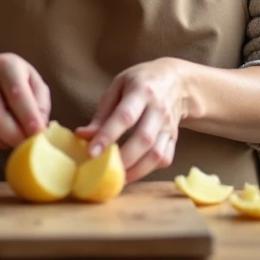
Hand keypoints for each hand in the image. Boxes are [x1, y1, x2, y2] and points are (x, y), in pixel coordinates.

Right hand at [0, 53, 50, 150]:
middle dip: (15, 137)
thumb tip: (40, 130)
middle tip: (29, 144)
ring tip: (17, 140)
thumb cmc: (16, 80)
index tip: (39, 134)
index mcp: (5, 65)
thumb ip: (40, 104)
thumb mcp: (34, 82)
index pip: (16, 94)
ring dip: (5, 143)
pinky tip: (3, 137)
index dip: (29, 117)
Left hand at [77, 58, 191, 182]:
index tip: (91, 152)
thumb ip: (102, 114)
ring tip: (117, 178)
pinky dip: (149, 169)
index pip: (125, 116)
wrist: (176, 81)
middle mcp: (158, 109)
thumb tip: (82, 135)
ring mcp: (169, 125)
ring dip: (136, 170)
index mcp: (141, 91)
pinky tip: (134, 172)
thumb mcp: (118, 87)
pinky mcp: (174, 137)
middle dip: (123, 158)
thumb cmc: (140, 82)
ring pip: (156, 153)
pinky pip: (164, 158)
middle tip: (103, 170)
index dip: (108, 136)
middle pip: (143, 139)